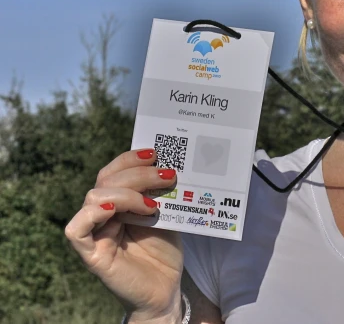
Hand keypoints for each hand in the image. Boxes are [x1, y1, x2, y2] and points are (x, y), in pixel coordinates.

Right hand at [65, 148, 183, 322]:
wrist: (166, 289)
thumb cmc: (164, 252)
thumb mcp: (167, 214)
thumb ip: (161, 193)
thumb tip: (169, 165)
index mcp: (118, 201)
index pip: (113, 171)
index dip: (130, 158)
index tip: (156, 152)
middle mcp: (102, 213)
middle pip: (107, 180)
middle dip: (139, 173)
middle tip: (168, 175)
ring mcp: (95, 233)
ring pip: (94, 197)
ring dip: (126, 193)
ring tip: (153, 205)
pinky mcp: (91, 254)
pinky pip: (76, 230)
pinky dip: (92, 214)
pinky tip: (114, 209)